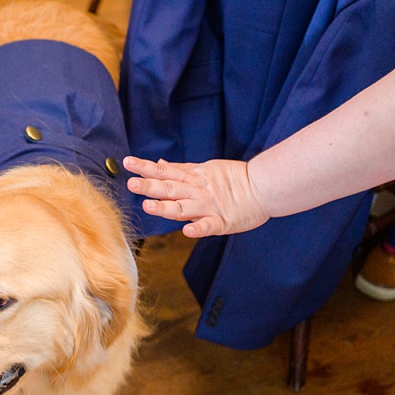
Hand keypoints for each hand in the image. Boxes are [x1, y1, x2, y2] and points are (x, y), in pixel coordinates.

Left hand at [124, 156, 270, 236]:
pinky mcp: (222, 221)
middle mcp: (197, 192)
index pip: (165, 172)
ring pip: (183, 208)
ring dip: (166, 207)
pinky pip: (208, 226)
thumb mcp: (205, 170)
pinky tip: (187, 231)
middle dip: (150, 186)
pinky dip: (198, 228)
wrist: (266, 187)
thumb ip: (181, 170)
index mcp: (193, 179)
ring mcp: (208, 207)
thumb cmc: (235, 179)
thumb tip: (159, 164)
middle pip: (169, 189)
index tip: (128, 162)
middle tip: (132, 183)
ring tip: (148, 206)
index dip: (146, 168)